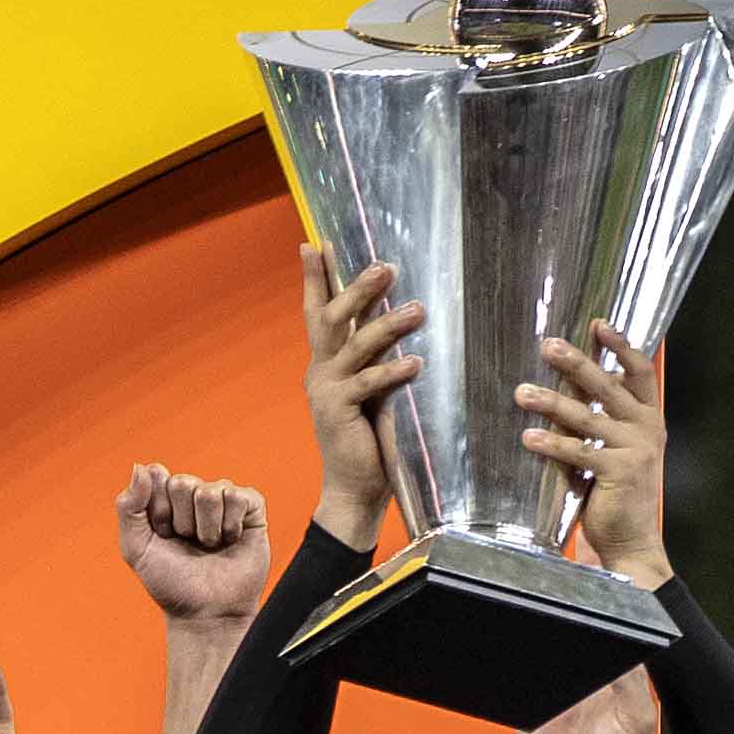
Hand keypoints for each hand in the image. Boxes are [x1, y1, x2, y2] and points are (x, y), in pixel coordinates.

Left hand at [114, 464, 271, 629]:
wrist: (206, 613)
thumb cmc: (171, 583)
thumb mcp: (135, 547)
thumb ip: (129, 506)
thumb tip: (141, 467)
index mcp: (165, 499)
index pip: (157, 476)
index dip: (158, 510)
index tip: (162, 535)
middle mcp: (194, 495)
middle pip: (183, 483)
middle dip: (181, 520)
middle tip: (187, 543)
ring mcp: (223, 500)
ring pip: (210, 492)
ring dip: (206, 529)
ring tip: (209, 546)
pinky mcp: (251, 508)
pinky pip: (237, 497)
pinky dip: (230, 526)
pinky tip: (230, 540)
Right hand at [297, 248, 427, 539]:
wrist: (353, 489)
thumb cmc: (367, 438)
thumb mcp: (370, 390)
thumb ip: (373, 357)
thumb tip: (395, 317)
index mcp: (324, 363)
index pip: (317, 312)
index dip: (315, 279)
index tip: (316, 244)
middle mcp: (320, 371)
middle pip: (332, 319)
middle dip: (356, 289)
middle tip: (385, 266)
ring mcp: (327, 391)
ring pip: (356, 347)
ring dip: (387, 326)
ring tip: (417, 310)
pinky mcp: (340, 413)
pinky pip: (369, 384)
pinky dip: (393, 372)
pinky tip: (416, 362)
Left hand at [515, 324, 666, 585]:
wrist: (632, 539)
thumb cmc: (618, 492)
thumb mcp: (618, 448)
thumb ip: (603, 419)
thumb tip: (568, 385)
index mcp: (649, 418)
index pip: (641, 372)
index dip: (621, 346)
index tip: (598, 324)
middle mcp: (647, 429)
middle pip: (609, 386)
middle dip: (577, 363)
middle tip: (548, 345)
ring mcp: (635, 450)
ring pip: (588, 417)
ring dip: (552, 403)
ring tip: (522, 393)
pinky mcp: (618, 472)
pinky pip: (579, 452)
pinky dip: (552, 444)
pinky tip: (528, 438)